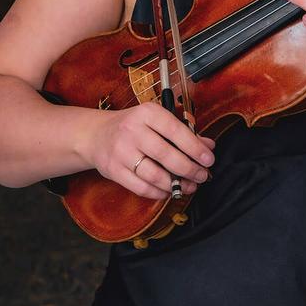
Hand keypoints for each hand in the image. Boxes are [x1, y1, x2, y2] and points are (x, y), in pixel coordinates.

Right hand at [85, 101, 215, 201]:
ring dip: (176, 184)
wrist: (96, 135)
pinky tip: (169, 190)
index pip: (176, 130)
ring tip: (190, 186)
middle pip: (166, 155)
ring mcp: (121, 152)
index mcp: (147, 113)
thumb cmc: (133, 126)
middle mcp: (132, 130)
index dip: (195, 147)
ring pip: (154, 174)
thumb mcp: (156, 120)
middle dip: (189, 169)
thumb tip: (208, 145)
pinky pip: (141, 187)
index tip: (209, 159)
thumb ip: (183, 131)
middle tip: (202, 176)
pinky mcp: (114, 170)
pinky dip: (159, 192)